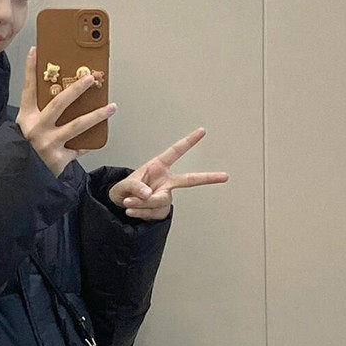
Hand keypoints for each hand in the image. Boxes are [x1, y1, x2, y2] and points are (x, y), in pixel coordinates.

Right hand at [16, 45, 116, 177]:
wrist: (19, 179)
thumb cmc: (23, 152)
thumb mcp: (23, 130)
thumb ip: (38, 115)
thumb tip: (60, 96)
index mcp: (26, 119)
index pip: (28, 90)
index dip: (31, 69)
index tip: (37, 50)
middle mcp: (36, 129)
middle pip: (59, 103)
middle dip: (77, 89)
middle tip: (91, 78)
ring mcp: (48, 144)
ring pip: (77, 125)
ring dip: (97, 115)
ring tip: (111, 107)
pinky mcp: (59, 159)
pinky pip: (79, 148)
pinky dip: (87, 143)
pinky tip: (97, 138)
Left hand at [107, 128, 228, 219]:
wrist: (121, 205)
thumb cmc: (124, 189)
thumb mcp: (123, 185)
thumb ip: (133, 187)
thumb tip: (148, 193)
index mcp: (158, 167)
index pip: (175, 152)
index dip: (188, 141)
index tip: (201, 131)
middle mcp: (165, 181)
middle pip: (189, 180)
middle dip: (208, 178)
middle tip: (225, 176)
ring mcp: (166, 196)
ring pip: (158, 201)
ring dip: (140, 204)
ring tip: (128, 202)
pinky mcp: (162, 210)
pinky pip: (153, 213)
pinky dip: (140, 213)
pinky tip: (132, 210)